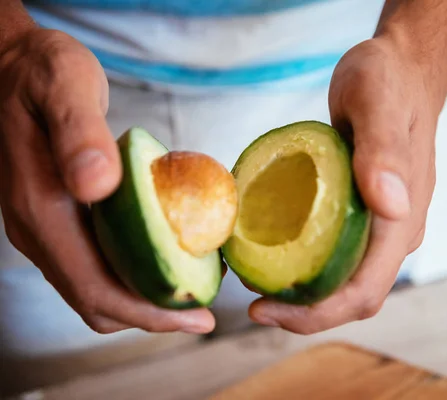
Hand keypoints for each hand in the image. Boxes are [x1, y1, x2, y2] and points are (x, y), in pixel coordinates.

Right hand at [0, 28, 214, 333]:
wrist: (9, 67)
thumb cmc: (43, 71)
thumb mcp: (66, 85)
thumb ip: (80, 133)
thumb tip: (97, 185)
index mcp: (39, 207)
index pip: (95, 286)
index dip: (148, 311)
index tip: (197, 316)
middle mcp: (36, 229)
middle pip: (95, 302)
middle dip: (151, 315)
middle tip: (202, 313)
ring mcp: (42, 230)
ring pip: (92, 291)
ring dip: (141, 301)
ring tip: (190, 290)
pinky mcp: (54, 222)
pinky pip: (93, 267)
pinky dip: (130, 277)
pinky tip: (163, 260)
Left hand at [248, 36, 438, 333]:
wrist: (402, 71)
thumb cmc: (388, 81)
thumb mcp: (377, 102)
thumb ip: (383, 151)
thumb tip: (390, 207)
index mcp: (403, 218)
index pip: (364, 290)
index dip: (316, 313)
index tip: (263, 310)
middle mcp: (398, 231)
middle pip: (353, 296)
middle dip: (304, 312)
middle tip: (251, 303)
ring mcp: (385, 226)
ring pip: (346, 280)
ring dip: (304, 295)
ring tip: (256, 280)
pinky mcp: (367, 214)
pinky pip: (339, 255)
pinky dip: (307, 266)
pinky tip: (274, 252)